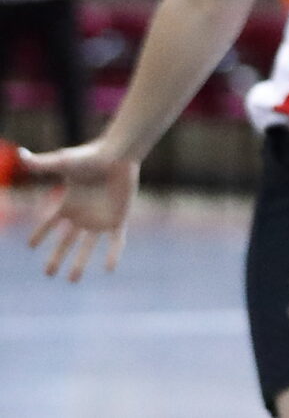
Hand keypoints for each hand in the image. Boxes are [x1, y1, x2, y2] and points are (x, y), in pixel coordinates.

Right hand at [21, 142, 136, 281]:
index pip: (49, 224)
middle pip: (66, 242)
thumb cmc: (91, 156)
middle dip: (56, 258)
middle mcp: (82, 215)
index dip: (40, 234)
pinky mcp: (118, 219)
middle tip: (48, 274)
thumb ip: (41, 164)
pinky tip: (109, 269)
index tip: (30, 246)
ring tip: (71, 280)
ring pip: (88, 246)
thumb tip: (20, 155)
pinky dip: (113, 254)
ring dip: (80, 262)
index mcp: (68, 204)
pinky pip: (116, 241)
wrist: (120, 155)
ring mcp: (100, 218)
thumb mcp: (63, 162)